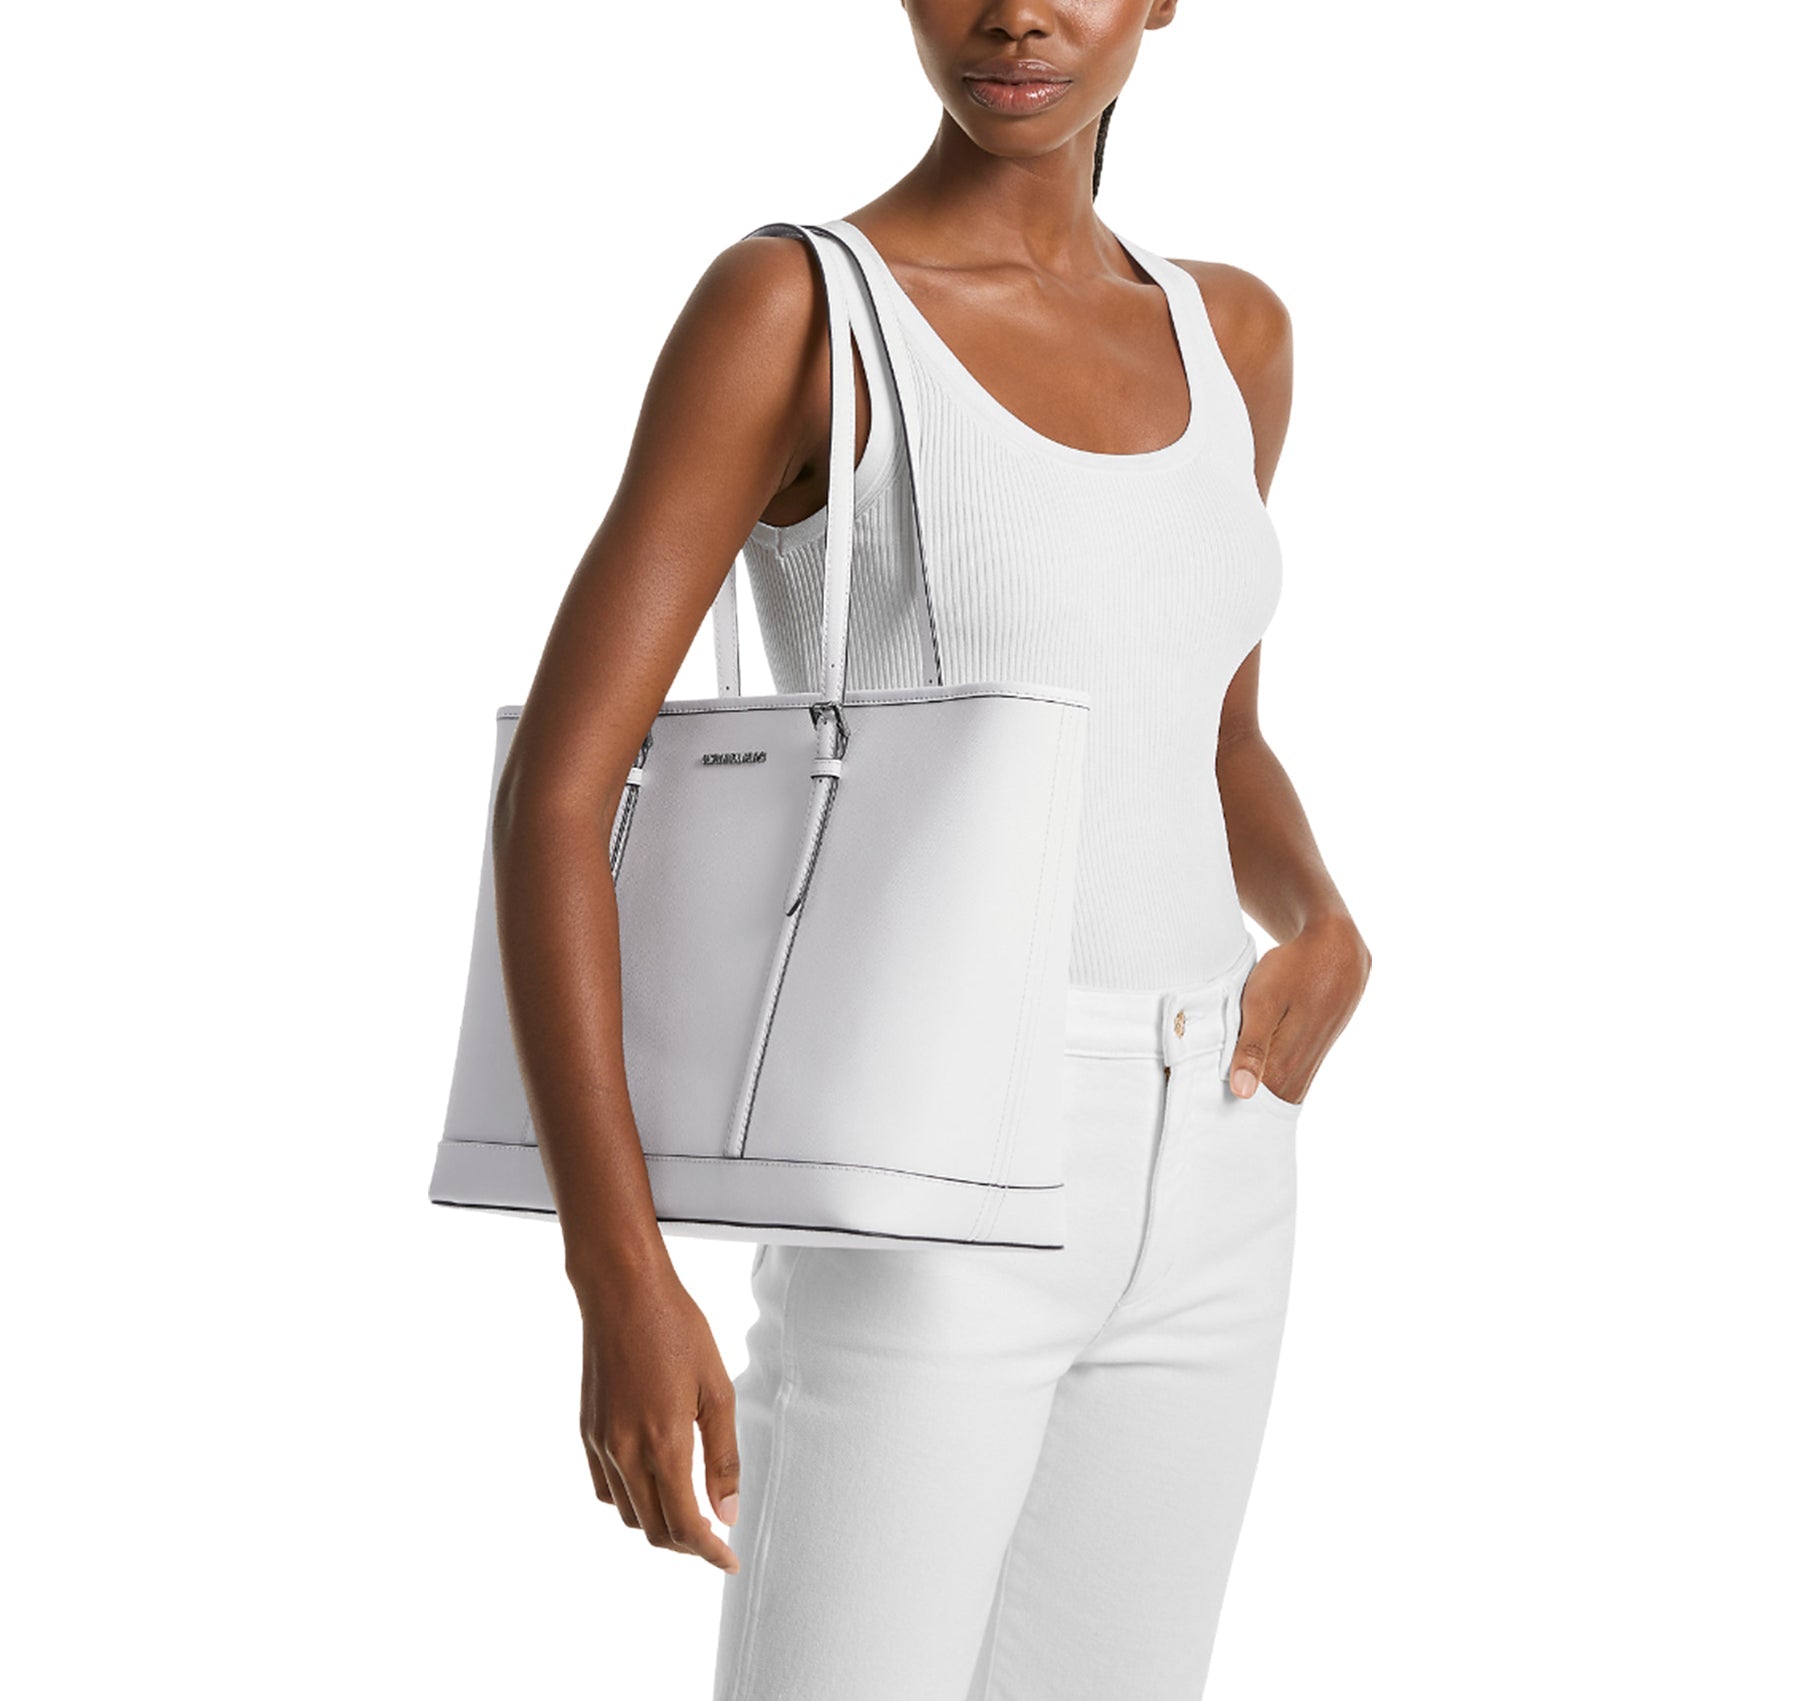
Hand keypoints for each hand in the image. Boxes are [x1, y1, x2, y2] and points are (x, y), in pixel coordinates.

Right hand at [573, 1263, 742, 1573]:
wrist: (621, 1292)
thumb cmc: (677, 1329)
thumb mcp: (717, 1388)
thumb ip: (722, 1456)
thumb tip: (727, 1511)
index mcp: (663, 1443)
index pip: (684, 1525)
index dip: (709, 1552)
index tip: (729, 1559)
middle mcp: (625, 1451)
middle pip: (654, 1529)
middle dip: (686, 1544)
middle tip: (714, 1536)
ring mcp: (601, 1443)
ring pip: (627, 1514)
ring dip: (657, 1524)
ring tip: (687, 1511)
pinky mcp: (587, 1431)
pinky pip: (605, 1488)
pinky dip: (629, 1501)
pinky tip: (651, 1483)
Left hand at [1228, 916, 1370, 1104]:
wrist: (1336, 946)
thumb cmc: (1293, 970)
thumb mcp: (1263, 1003)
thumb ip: (1252, 1048)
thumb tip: (1244, 1093)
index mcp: (1288, 1062)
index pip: (1258, 1106)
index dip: (1234, 1112)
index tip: (1209, 1112)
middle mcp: (1305, 1068)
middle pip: (1270, 1101)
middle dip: (1244, 1105)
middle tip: (1213, 1105)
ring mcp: (1314, 1059)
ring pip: (1282, 1088)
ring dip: (1258, 1090)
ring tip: (1228, 1091)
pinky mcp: (1318, 1049)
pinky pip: (1292, 1073)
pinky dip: (1272, 1076)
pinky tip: (1254, 1072)